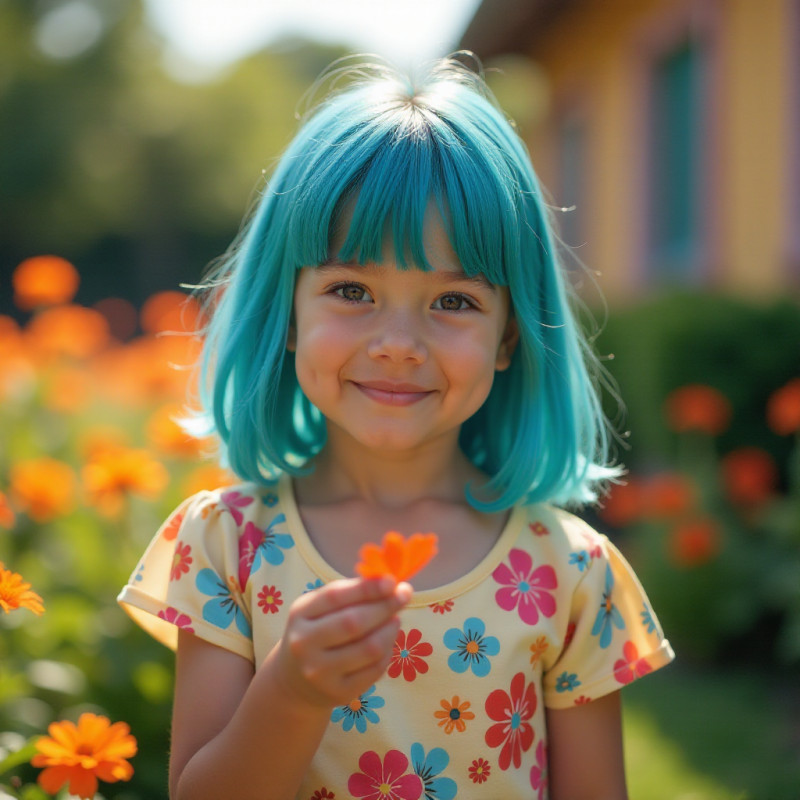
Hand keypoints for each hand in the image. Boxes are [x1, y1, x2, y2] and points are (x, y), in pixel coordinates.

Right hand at [274, 576, 411, 708]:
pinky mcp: (339, 693)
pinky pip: (375, 670)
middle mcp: (304, 644)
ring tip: (395, 620)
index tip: (392, 581)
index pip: (335, 596)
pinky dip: (388, 652)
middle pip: (353, 622)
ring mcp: (320, 672)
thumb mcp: (320, 608)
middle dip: (385, 606)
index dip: (366, 588)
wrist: (295, 682)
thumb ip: (350, 593)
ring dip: (390, 630)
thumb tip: (389, 583)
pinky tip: (387, 642)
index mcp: (300, 615)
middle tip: (404, 595)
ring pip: (370, 648)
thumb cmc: (317, 632)